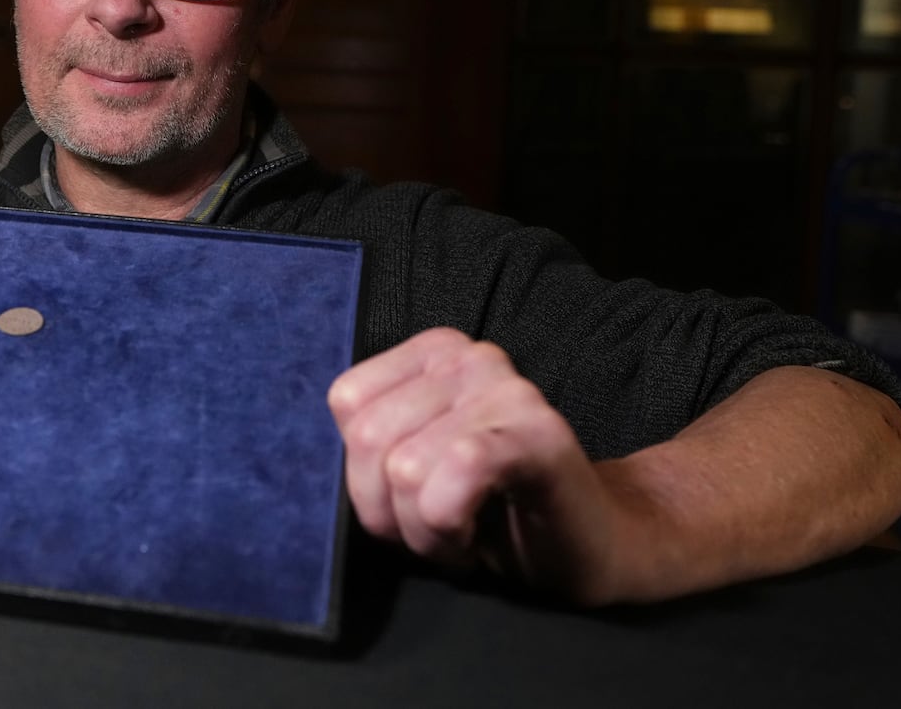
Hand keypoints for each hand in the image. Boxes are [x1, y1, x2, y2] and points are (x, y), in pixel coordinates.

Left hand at [328, 327, 625, 603]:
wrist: (590, 548)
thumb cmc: (489, 514)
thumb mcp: (407, 470)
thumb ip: (368, 446)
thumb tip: (310, 456)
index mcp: (432, 352)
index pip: (347, 401)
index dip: (362, 474)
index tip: (412, 496)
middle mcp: (469, 355)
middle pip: (369, 439)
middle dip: (390, 511)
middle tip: (439, 525)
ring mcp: (509, 389)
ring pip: (406, 469)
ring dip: (425, 531)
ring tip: (465, 529)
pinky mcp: (539, 434)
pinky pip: (458, 471)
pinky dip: (451, 525)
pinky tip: (478, 535)